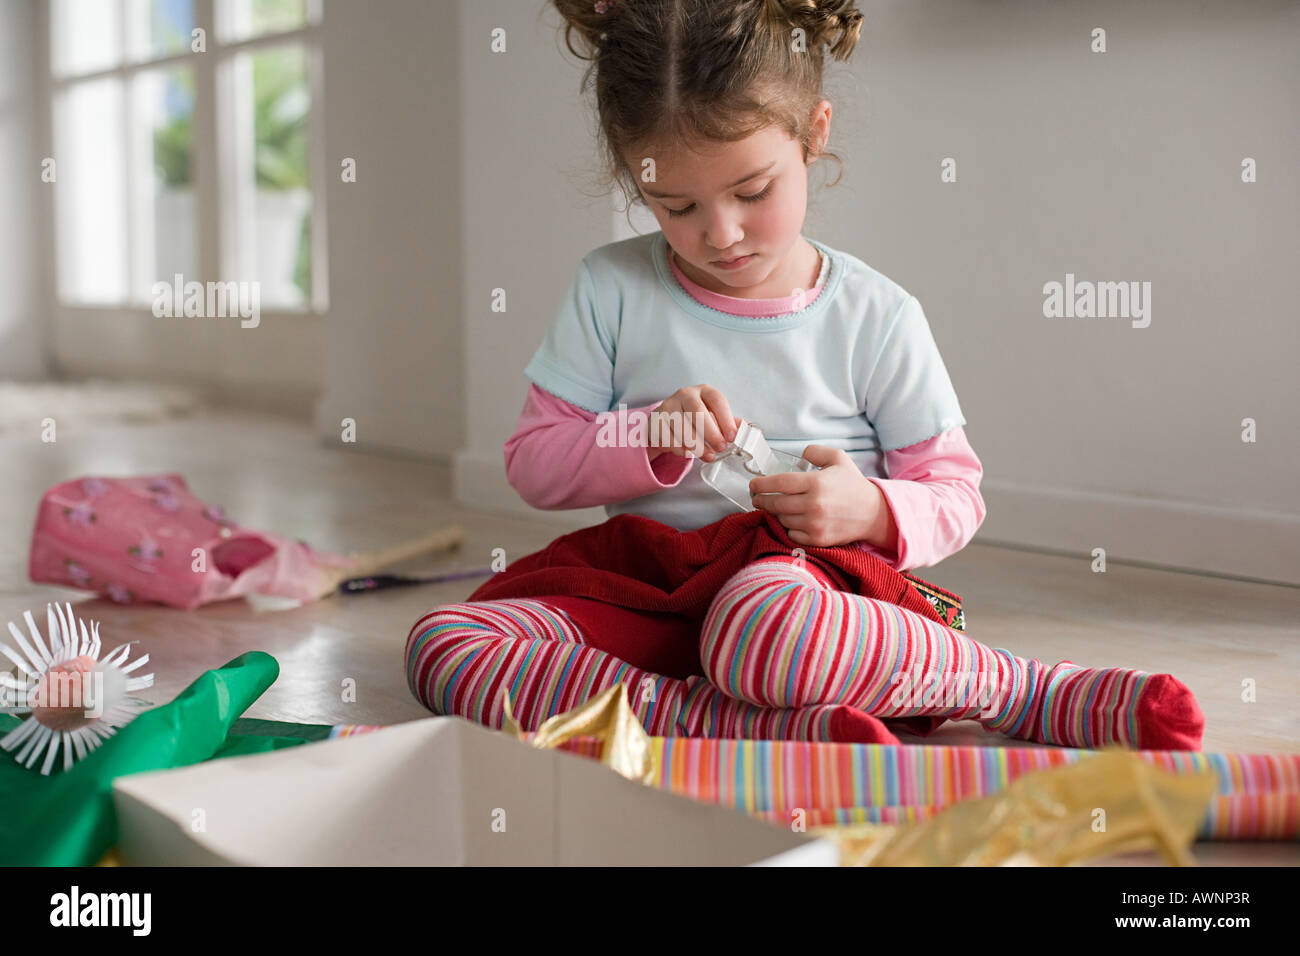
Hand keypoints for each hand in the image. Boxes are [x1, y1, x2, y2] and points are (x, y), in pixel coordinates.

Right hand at [648, 384, 741, 463]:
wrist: (667, 419)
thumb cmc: (696, 417)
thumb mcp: (714, 415)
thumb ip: (729, 423)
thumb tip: (747, 430)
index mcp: (703, 391)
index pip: (716, 400)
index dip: (726, 419)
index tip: (732, 437)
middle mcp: (685, 394)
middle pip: (697, 412)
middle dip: (711, 434)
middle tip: (721, 448)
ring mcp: (668, 406)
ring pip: (682, 427)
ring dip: (697, 445)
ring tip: (707, 456)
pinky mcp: (656, 421)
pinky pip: (669, 438)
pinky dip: (681, 449)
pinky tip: (688, 453)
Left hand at [748, 445, 898, 548]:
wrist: (873, 514)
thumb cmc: (853, 485)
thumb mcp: (838, 459)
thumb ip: (816, 452)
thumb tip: (800, 455)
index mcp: (816, 483)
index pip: (779, 483)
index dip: (761, 484)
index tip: (753, 484)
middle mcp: (814, 505)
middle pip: (775, 503)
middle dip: (761, 500)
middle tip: (756, 497)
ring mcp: (815, 524)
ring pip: (782, 518)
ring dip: (776, 512)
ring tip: (776, 506)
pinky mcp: (817, 539)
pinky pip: (791, 533)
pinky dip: (788, 527)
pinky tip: (792, 519)